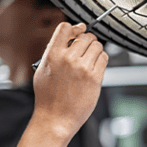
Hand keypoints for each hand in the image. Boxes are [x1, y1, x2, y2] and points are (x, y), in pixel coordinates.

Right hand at [32, 22, 107, 138]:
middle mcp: (68, 59)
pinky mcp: (95, 77)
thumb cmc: (48, 97)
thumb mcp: (42, 70)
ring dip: (94, 51)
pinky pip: (104, 58)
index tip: (76, 32)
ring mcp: (82, 68)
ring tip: (87, 62)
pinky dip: (100, 60)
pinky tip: (92, 69)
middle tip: (82, 51)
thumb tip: (69, 35)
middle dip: (86, 41)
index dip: (73, 28)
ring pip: (97, 46)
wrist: (55, 118)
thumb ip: (53, 51)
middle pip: (85, 36)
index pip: (65, 27)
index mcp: (52, 56)